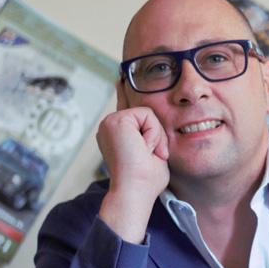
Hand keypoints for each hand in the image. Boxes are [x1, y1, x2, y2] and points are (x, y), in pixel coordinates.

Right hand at [96, 90, 169, 242]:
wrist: (135, 192)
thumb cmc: (145, 182)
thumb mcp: (153, 154)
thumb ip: (153, 138)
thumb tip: (158, 128)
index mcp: (117, 134)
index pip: (124, 107)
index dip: (123, 91)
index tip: (121, 76)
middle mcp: (110, 126)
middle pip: (146, 113)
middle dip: (155, 135)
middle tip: (149, 156)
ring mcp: (110, 122)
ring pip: (148, 113)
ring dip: (155, 137)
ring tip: (146, 154)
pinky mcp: (116, 120)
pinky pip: (147, 115)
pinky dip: (152, 134)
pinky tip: (143, 148)